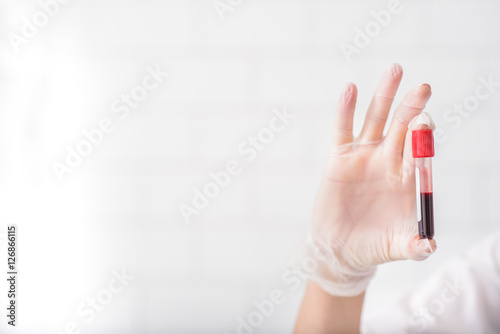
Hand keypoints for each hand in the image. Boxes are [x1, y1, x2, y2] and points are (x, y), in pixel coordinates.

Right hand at [306, 64, 436, 295]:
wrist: (342, 249)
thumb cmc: (374, 245)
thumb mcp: (397, 247)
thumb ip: (414, 246)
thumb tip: (429, 246)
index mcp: (407, 178)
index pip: (420, 150)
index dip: (423, 137)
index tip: (426, 123)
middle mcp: (387, 161)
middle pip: (402, 127)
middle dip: (412, 108)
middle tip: (423, 88)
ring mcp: (363, 156)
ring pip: (376, 120)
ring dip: (384, 96)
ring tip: (395, 70)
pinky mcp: (339, 158)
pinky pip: (342, 130)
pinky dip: (345, 110)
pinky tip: (350, 89)